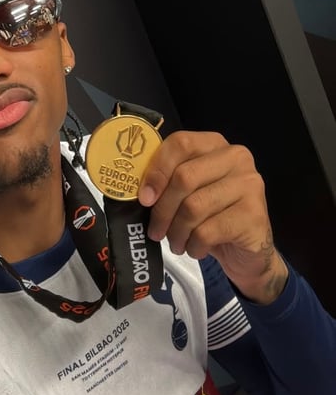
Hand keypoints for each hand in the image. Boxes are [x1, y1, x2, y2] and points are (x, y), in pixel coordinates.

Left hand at [138, 130, 287, 303]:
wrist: (249, 251)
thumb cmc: (211, 216)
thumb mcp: (188, 193)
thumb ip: (169, 182)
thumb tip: (140, 192)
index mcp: (215, 144)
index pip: (181, 143)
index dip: (157, 170)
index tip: (144, 198)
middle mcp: (236, 158)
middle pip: (184, 177)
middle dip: (163, 209)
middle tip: (155, 231)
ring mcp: (249, 184)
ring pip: (194, 207)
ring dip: (176, 232)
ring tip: (175, 243)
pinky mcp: (254, 215)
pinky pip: (208, 231)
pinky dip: (193, 245)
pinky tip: (195, 249)